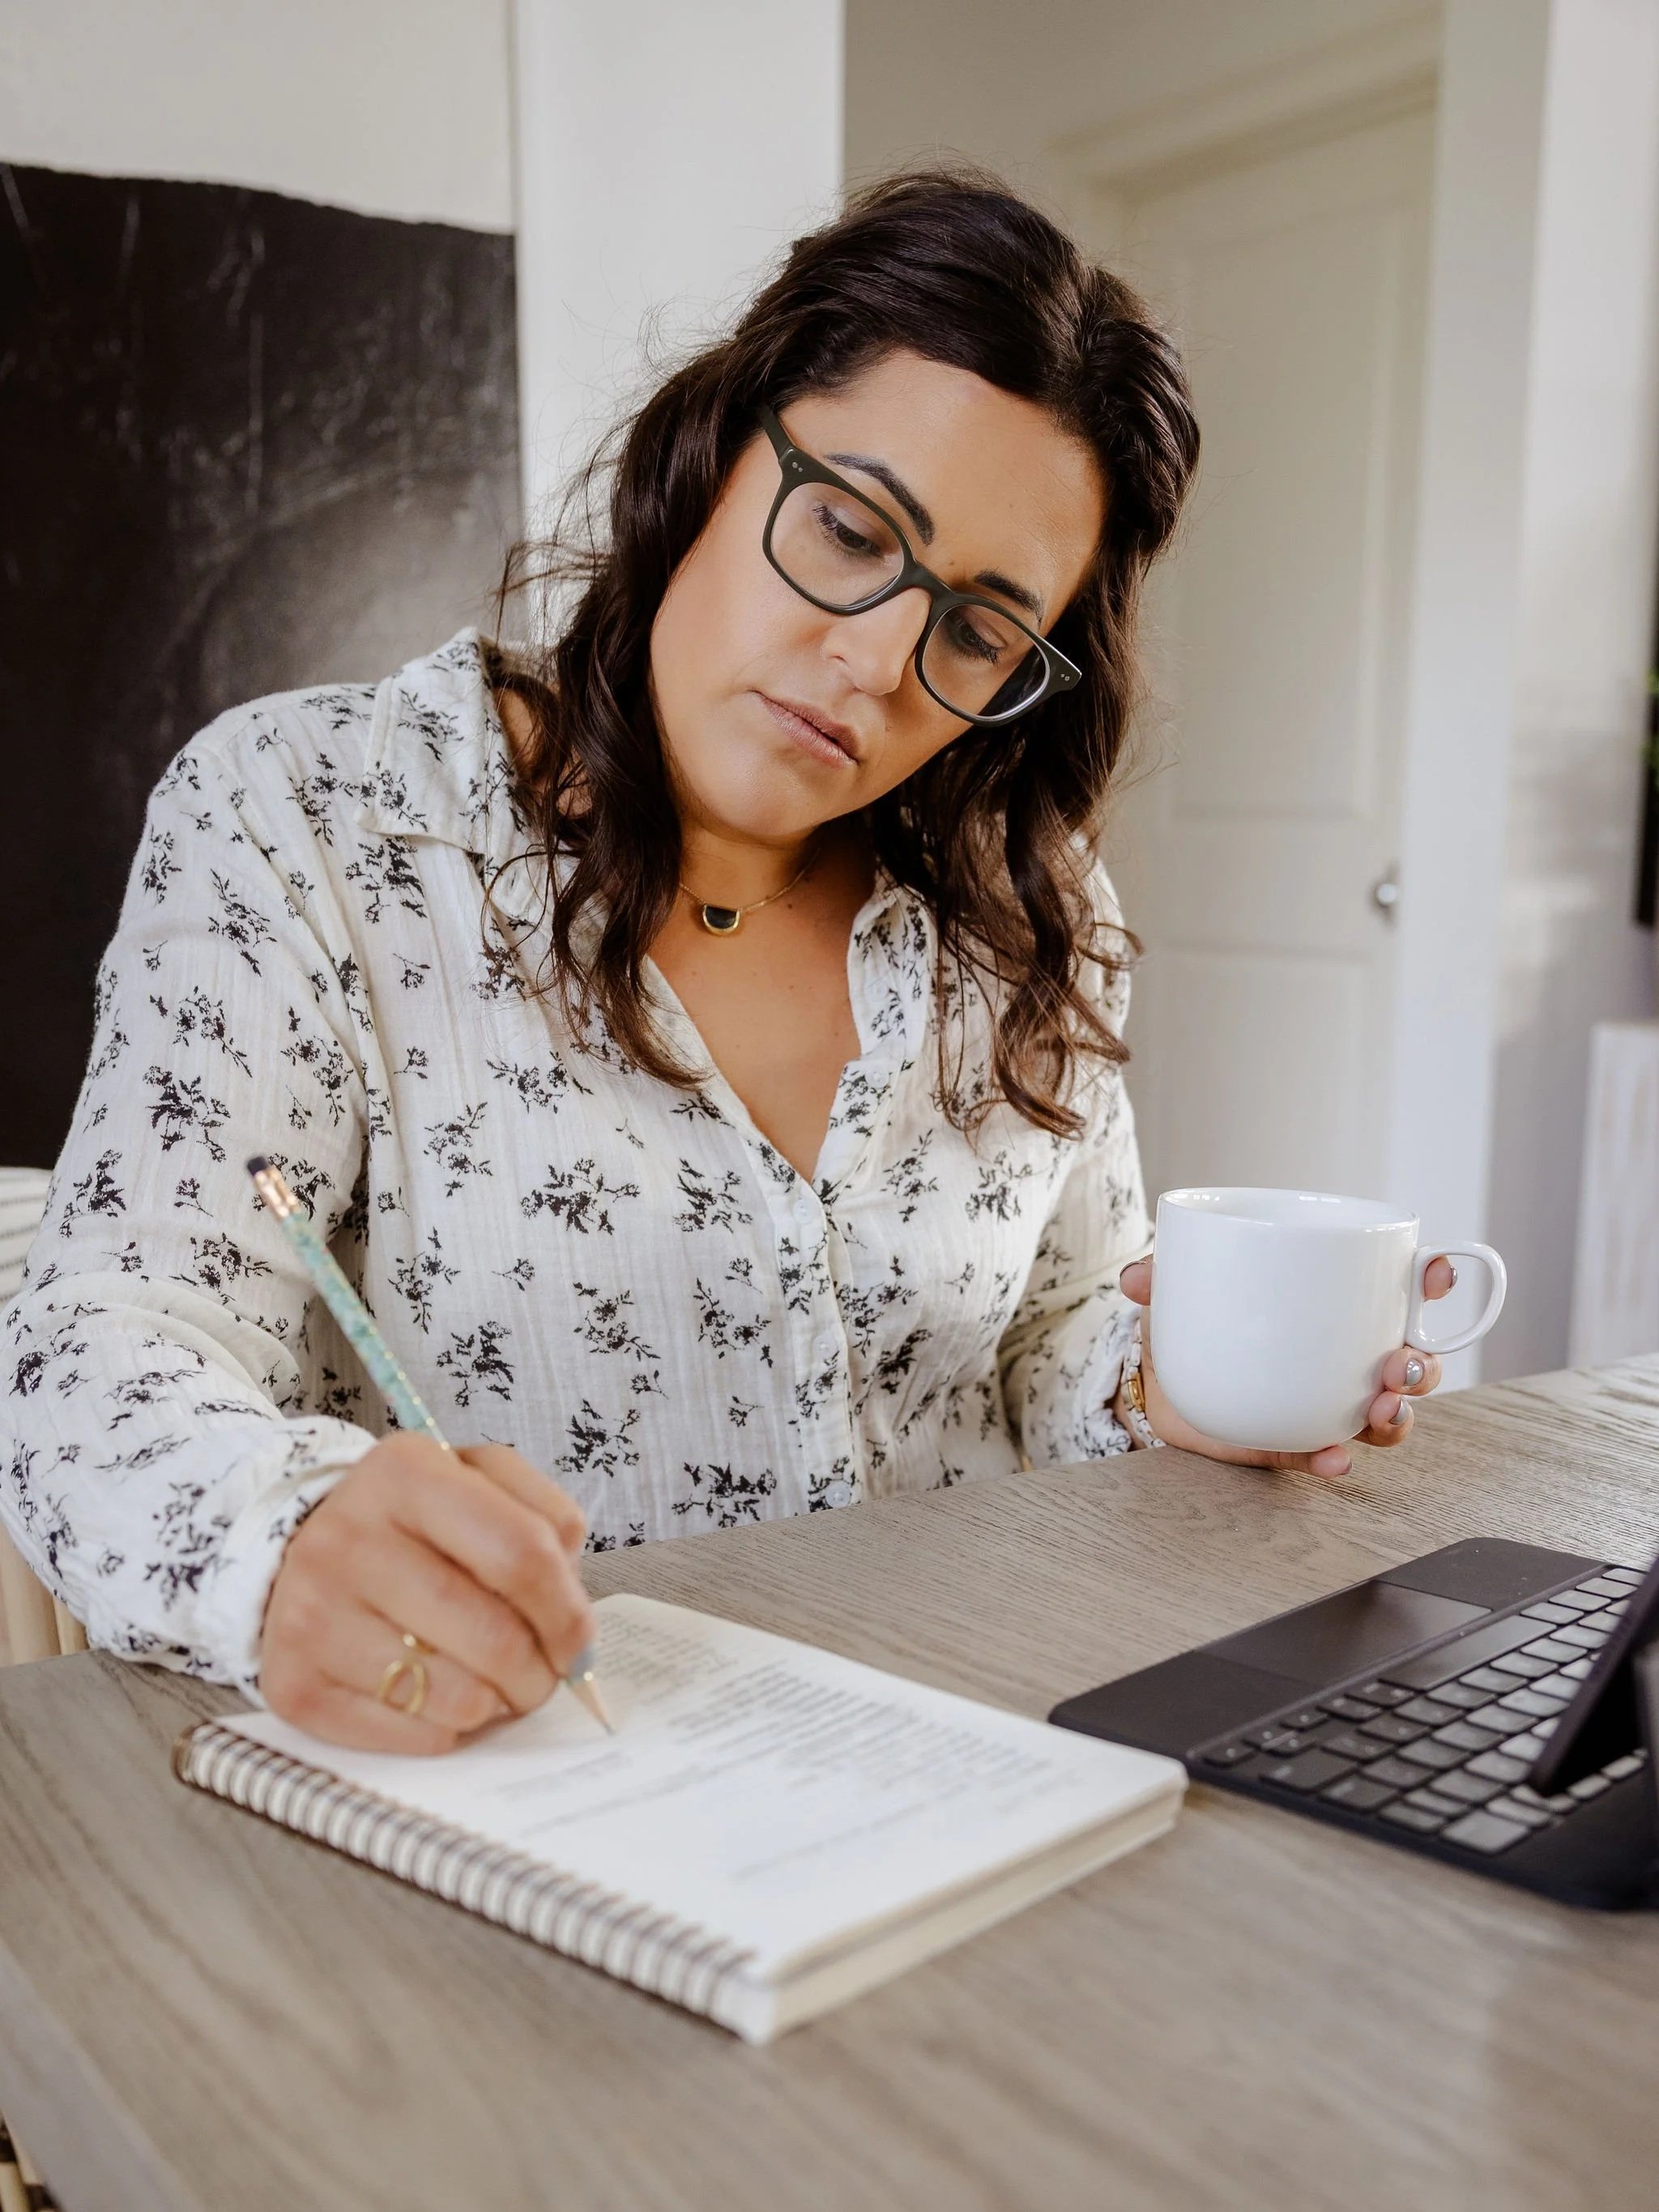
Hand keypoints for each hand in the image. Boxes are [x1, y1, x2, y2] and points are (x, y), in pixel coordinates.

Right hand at [261, 1435, 592, 1752]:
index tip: (578, 1643)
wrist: (300, 1549)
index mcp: (405, 1471)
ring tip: (490, 1684)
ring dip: (494, 1704)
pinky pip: (406, 1734)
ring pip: (454, 1696)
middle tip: (541, 1677)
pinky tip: (434, 1698)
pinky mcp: (292, 1683)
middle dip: (539, 1673)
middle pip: (493, 1636)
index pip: (522, 1553)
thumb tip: (574, 1629)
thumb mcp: (481, 1484)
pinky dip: (442, 1731)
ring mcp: (310, 1613)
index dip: (567, 1612)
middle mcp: (347, 1537)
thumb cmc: (415, 1524)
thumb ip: (546, 1525)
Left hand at [1115, 1255, 1456, 1478]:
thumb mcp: (1179, 1287)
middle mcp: (1345, 1356)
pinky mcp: (1295, 1444)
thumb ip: (1162, 1274)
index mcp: (1334, 1303)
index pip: (1399, 1288)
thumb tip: (1138, 1276)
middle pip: (1410, 1362)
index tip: (1436, 1272)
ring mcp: (1327, 1403)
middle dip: (1422, 1366)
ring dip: (1396, 1416)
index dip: (1430, 1280)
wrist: (1156, 1380)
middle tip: (1400, 1366)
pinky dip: (1332, 1459)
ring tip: (1379, 1411)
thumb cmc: (1192, 1317)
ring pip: (1384, 1416)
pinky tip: (1335, 1458)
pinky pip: (1323, 1455)